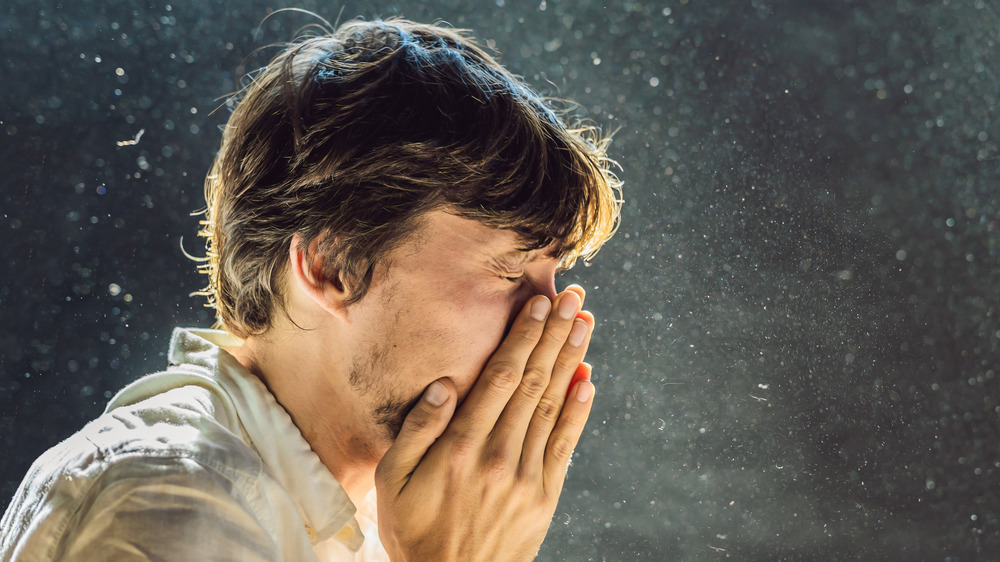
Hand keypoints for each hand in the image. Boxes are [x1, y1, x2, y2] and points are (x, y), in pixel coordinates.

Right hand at [375, 287, 595, 561]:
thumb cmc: (413, 531)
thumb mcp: (391, 482)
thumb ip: (417, 430)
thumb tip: (444, 385)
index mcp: (461, 446)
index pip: (500, 378)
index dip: (522, 337)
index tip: (538, 303)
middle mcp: (499, 455)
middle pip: (533, 382)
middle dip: (554, 335)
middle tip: (573, 297)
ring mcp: (526, 476)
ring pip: (553, 405)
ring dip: (571, 360)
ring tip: (584, 323)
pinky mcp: (544, 496)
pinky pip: (565, 444)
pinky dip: (578, 410)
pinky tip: (588, 379)